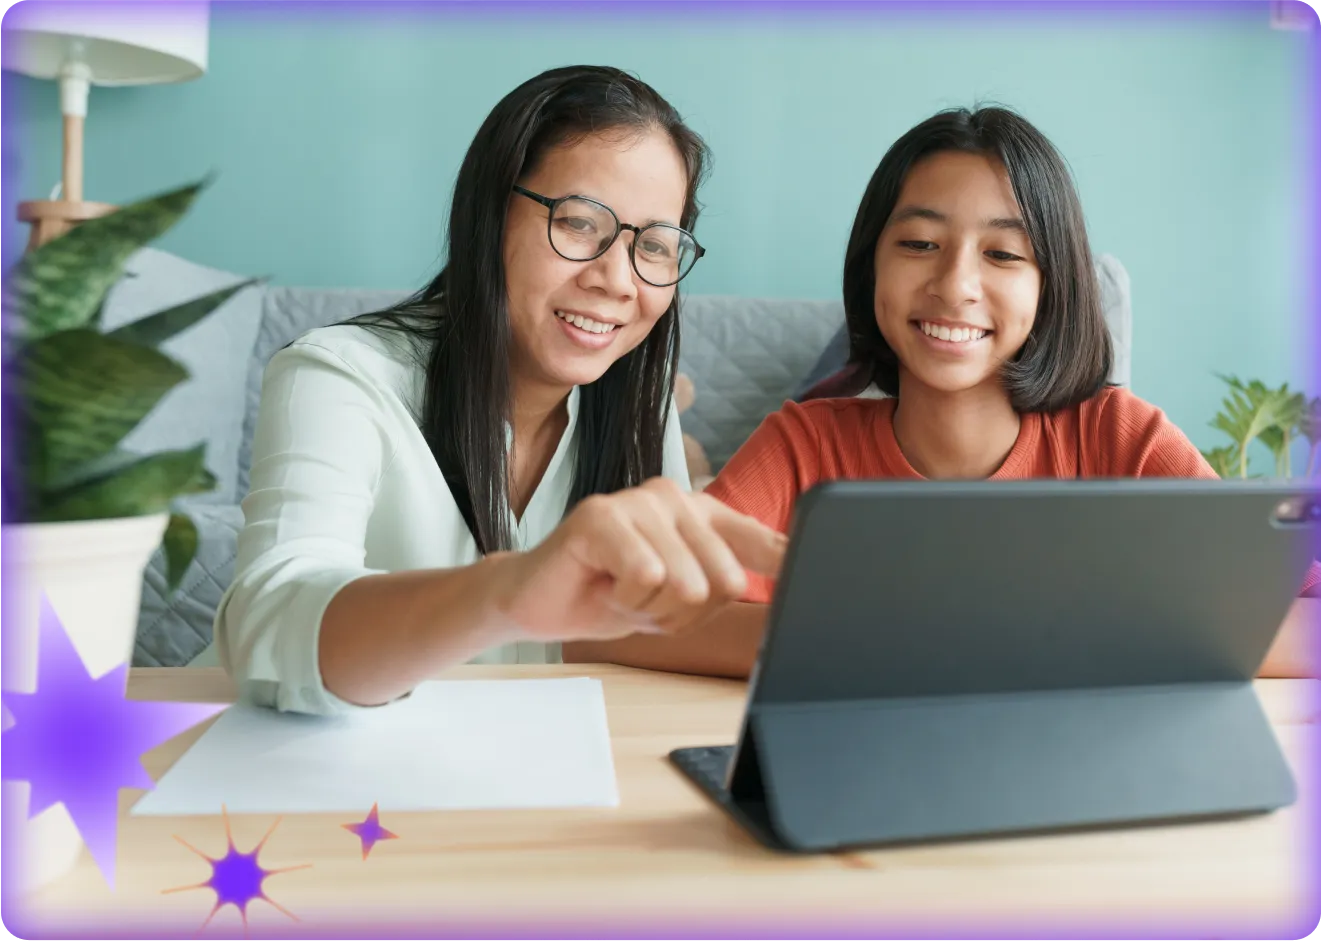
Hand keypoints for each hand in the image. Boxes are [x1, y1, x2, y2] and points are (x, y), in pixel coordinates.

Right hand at [496, 478, 785, 642]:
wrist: (540, 601)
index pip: (762, 541)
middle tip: (647, 602)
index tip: (826, 572)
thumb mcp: (679, 600)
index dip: (793, 560)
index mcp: (703, 515)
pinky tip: (604, 583)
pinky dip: (625, 599)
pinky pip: (646, 575)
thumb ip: (722, 588)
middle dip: (685, 614)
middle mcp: (676, 498)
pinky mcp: (601, 514)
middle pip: (725, 580)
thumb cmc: (612, 595)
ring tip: (622, 591)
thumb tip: (772, 593)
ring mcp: (638, 501)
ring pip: (685, 584)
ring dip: (650, 609)